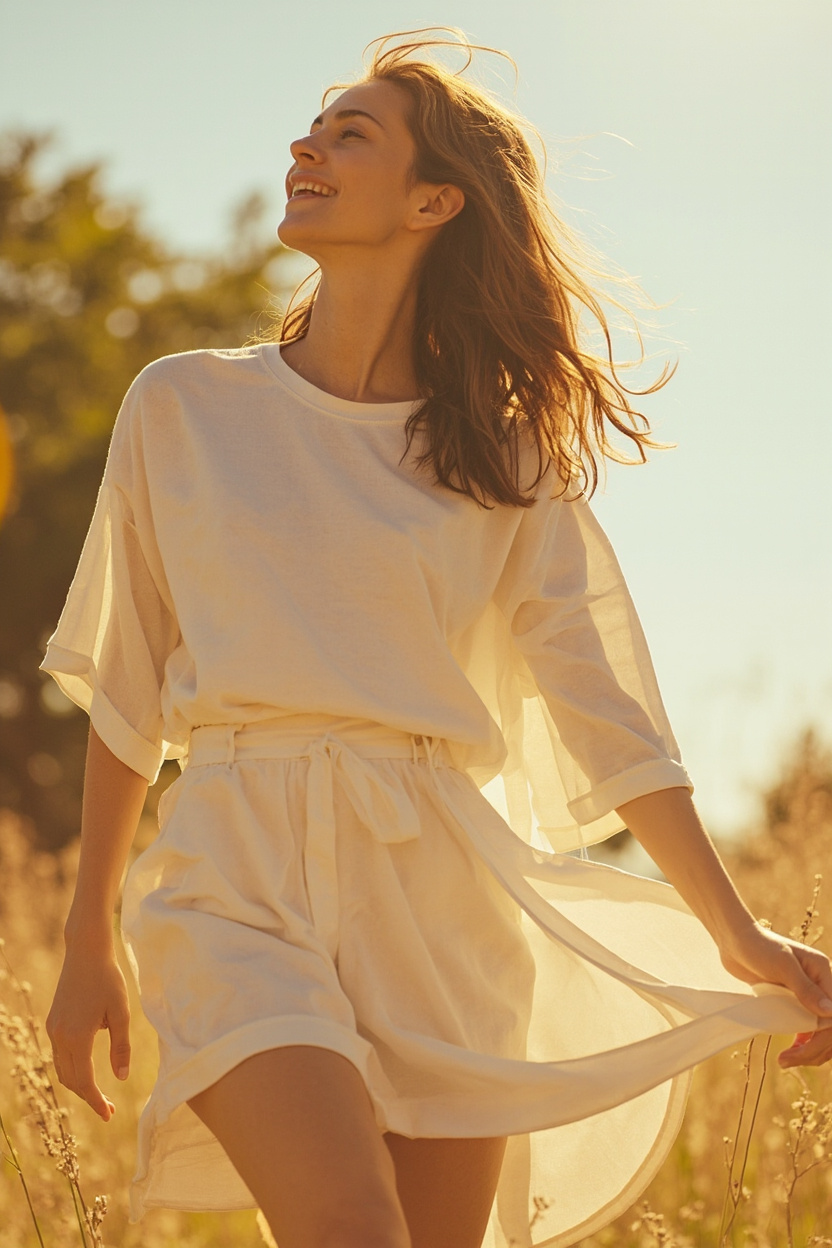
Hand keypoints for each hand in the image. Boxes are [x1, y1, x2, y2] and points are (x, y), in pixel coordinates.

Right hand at [46, 942, 130, 1121]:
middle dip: (88, 1096)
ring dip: (78, 1083)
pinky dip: (72, 1067)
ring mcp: (53, 1029)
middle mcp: (60, 1036)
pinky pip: (60, 1054)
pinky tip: (88, 1067)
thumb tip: (122, 1078)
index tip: (109, 1116)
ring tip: (98, 1093)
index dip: (96, 1101)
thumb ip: (121, 1048)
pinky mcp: (53, 1022)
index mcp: (78, 1037)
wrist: (86, 953)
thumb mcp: (122, 1014)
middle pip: (70, 1080)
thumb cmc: (109, 980)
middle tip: (108, 1108)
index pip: (84, 1082)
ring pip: (62, 1069)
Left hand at [718, 921, 831, 1067]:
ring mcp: (810, 994)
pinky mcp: (796, 1001)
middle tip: (786, 1061)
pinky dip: (804, 1042)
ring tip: (786, 1061)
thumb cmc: (758, 946)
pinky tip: (792, 1050)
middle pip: (831, 1027)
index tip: (798, 1050)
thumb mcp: (782, 965)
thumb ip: (805, 988)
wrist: (735, 940)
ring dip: (810, 1050)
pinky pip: (809, 1028)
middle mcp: (822, 985)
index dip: (821, 1037)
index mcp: (825, 973)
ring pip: (822, 1031)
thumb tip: (831, 1013)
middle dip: (814, 1049)